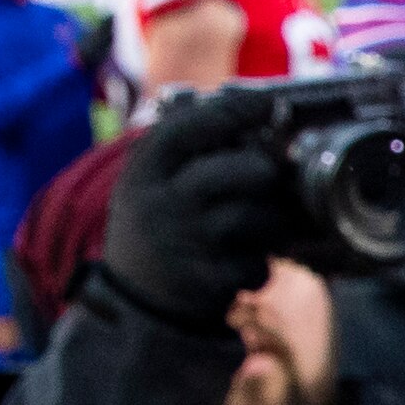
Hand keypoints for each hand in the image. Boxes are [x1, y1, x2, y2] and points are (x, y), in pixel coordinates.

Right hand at [96, 101, 298, 325]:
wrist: (132, 302)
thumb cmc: (156, 227)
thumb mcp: (150, 182)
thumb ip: (189, 149)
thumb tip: (253, 112)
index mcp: (144, 170)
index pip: (190, 126)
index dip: (235, 111)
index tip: (270, 102)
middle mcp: (162, 203)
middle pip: (244, 171)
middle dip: (267, 172)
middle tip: (269, 178)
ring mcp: (185, 244)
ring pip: (260, 218)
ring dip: (272, 224)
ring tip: (257, 228)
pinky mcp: (205, 283)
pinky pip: (259, 265)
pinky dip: (260, 267)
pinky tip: (240, 266)